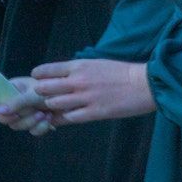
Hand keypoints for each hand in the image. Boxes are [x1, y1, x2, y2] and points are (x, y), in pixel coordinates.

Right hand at [0, 75, 54, 135]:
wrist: (73, 96)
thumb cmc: (51, 88)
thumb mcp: (31, 93)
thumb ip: (14, 102)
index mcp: (10, 90)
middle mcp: (15, 103)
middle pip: (3, 117)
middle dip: (14, 117)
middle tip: (22, 114)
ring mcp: (25, 114)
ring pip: (17, 126)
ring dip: (30, 122)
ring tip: (43, 114)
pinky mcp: (37, 124)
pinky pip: (32, 131)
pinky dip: (40, 127)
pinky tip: (48, 119)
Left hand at [30, 59, 156, 126]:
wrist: (145, 84)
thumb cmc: (121, 73)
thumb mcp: (95, 64)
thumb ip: (76, 70)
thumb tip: (59, 75)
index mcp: (78, 66)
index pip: (46, 70)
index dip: (38, 76)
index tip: (36, 79)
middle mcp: (78, 81)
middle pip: (44, 88)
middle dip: (39, 93)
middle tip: (41, 97)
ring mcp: (86, 98)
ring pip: (54, 104)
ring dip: (51, 107)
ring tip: (53, 108)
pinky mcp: (95, 112)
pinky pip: (70, 117)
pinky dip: (64, 118)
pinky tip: (65, 117)